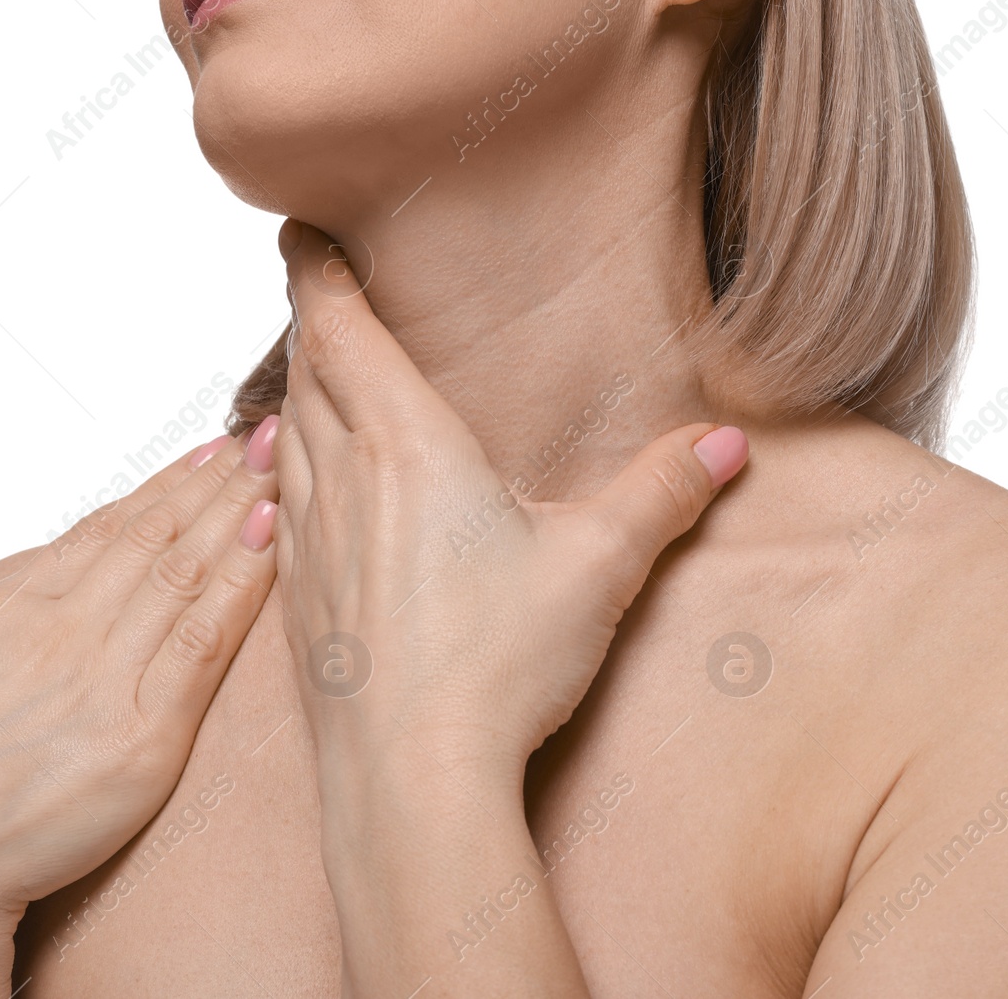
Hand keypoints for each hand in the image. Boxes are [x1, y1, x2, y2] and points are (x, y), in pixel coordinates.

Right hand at [0, 425, 281, 995]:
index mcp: (9, 602)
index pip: (105, 530)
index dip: (165, 488)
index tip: (210, 452)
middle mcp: (60, 621)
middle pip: (156, 533)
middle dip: (220, 480)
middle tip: (270, 433)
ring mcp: (103, 670)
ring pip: (187, 568)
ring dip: (242, 510)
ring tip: (285, 463)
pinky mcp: (143, 729)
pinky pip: (206, 637)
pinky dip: (244, 580)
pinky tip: (275, 537)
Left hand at [273, 220, 746, 777]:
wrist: (410, 778)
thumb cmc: (495, 667)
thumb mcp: (600, 565)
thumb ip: (664, 491)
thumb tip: (728, 441)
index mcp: (408, 446)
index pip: (341, 329)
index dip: (314, 271)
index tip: (297, 230)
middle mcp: (344, 480)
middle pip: (306, 374)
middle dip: (310, 325)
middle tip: (317, 294)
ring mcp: (309, 543)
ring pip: (285, 437)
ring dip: (296, 396)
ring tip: (315, 381)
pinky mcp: (298, 601)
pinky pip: (280, 507)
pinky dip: (288, 472)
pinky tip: (308, 493)